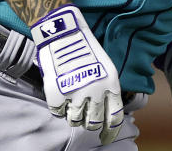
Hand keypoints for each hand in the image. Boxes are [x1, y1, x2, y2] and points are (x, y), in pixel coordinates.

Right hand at [31, 5, 123, 143]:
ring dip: (73, 114)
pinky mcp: (57, 95)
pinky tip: (60, 92)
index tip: (106, 139)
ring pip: (75, 120)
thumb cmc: (84, 48)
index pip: (114, 117)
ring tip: (70, 98)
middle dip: (89, 123)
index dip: (110, 132)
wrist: (63, 33)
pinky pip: (58, 112)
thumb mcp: (105, 66)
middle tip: (84, 117)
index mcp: (111, 83)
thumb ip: (107, 89)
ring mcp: (76, 94)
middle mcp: (96, 91)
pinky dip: (58, 106)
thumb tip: (104, 112)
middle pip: (93, 123)